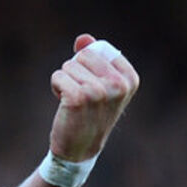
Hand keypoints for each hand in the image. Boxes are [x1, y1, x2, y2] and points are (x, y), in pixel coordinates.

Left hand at [48, 34, 138, 161]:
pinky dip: (56, 87)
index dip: (88, 66)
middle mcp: (118, 85)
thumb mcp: (99, 84)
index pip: (98, 50)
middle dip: (75, 71)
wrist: (80, 148)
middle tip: (81, 94)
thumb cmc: (89, 113)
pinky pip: (58, 76)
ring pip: (68, 66)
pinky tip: (64, 104)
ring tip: (74, 101)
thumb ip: (93, 58)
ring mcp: (99, 91)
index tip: (94, 87)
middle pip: (83, 56)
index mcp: (129, 79)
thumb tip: (83, 38)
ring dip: (65, 81)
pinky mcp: (79, 98)